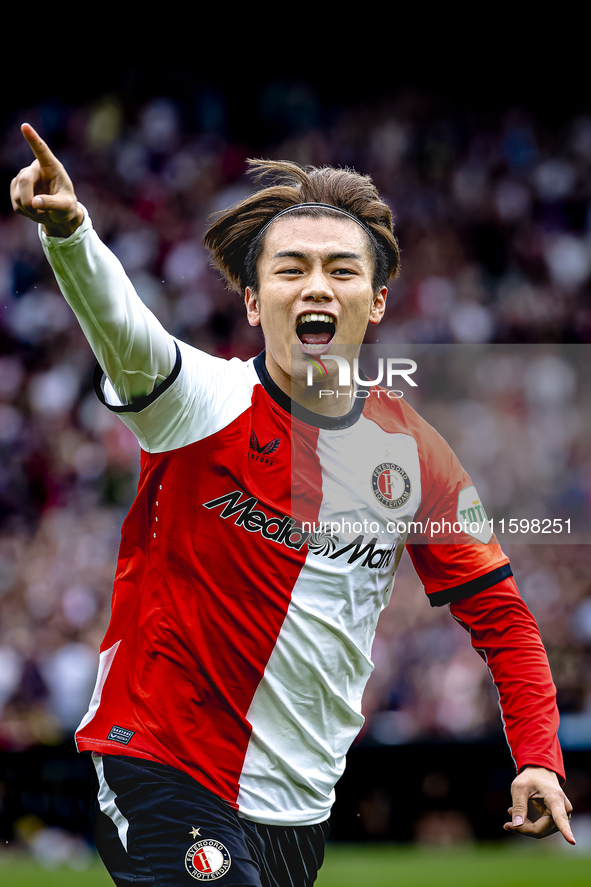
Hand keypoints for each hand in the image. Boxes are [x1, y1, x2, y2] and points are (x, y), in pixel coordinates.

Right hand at [10, 123, 82, 237]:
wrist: (59, 215)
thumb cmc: (66, 207)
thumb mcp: (66, 207)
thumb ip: (53, 203)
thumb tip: (34, 203)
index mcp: (51, 166)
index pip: (41, 150)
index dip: (33, 139)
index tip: (25, 126)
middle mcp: (36, 169)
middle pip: (24, 180)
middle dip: (28, 200)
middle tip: (37, 212)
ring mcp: (24, 178)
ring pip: (18, 195)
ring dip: (29, 210)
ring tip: (43, 212)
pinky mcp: (16, 189)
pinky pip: (16, 204)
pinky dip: (25, 212)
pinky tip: (34, 211)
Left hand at [504, 766, 574, 844]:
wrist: (540, 772)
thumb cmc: (530, 778)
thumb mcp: (519, 787)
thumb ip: (519, 806)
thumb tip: (517, 825)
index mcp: (555, 798)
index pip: (560, 817)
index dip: (565, 830)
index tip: (572, 841)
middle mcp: (563, 809)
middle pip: (543, 829)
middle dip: (524, 829)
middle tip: (506, 825)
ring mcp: (563, 816)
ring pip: (543, 831)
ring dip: (526, 827)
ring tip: (510, 812)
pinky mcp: (558, 820)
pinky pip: (543, 828)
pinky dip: (530, 825)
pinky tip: (518, 816)